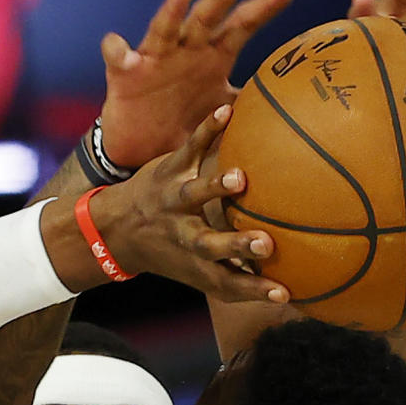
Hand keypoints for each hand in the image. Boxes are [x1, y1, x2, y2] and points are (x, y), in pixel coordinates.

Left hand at [94, 106, 288, 303]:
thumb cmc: (175, 252)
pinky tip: (228, 110)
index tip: (284, 294)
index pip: (228, 283)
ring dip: (216, 188)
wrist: (119, 228)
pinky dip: (207, 129)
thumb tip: (285, 293)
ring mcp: (176, 201)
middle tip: (265, 243)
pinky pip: (190, 148)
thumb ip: (240, 278)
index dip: (255, 291)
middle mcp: (185, 236)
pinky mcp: (170, 171)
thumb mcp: (202, 272)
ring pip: (194, 195)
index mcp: (198, 264)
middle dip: (236, 245)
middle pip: (210, 245)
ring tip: (239, 178)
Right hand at [99, 0, 296, 168]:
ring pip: (165, 28)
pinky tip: (121, 49)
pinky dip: (117, 50)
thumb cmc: (183, 121)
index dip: (265, 7)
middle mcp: (186, 49)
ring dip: (173, 8)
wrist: (141, 147)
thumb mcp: (221, 109)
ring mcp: (155, 58)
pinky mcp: (125, 74)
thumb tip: (293, 100)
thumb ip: (251, 98)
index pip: (243, 25)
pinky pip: (118, 56)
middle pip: (207, 17)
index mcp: (212, 56)